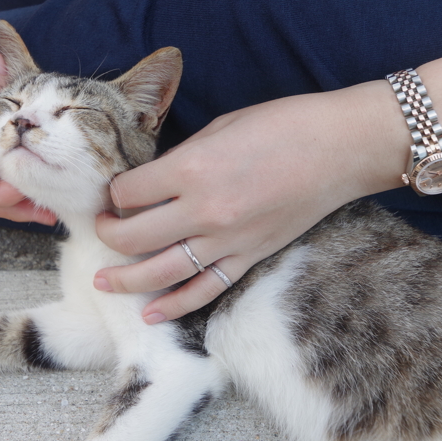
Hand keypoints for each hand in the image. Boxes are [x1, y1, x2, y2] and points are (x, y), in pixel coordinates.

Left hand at [93, 85, 404, 322]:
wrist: (340, 149)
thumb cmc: (283, 125)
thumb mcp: (220, 128)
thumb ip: (181, 159)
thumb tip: (152, 183)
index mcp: (192, 168)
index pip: (129, 192)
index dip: (115, 192)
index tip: (115, 192)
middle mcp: (204, 210)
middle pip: (135, 236)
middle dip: (109, 234)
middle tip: (101, 230)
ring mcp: (227, 240)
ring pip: (161, 272)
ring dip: (127, 280)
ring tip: (103, 282)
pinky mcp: (249, 258)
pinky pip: (204, 290)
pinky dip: (175, 306)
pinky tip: (151, 314)